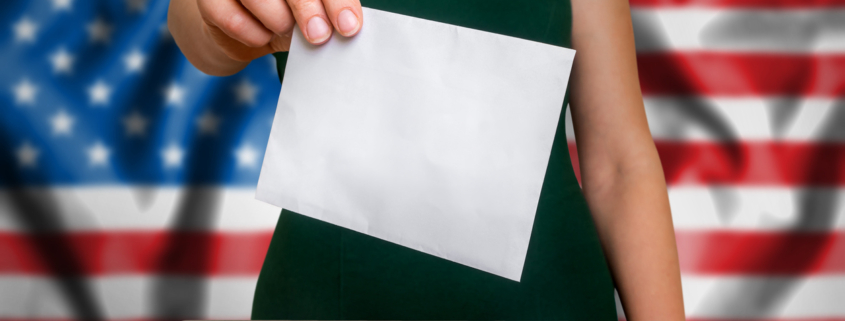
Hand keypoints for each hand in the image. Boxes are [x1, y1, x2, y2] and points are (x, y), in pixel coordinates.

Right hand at [197, 0, 362, 61]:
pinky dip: (254, 34)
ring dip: (278, 22)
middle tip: (319, 36)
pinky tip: (260, 34)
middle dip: (308, 10)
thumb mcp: (308, 10)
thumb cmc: (281, 11)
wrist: (237, 24)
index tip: (349, 26)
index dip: (337, 1)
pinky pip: (233, 19)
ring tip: (283, 29)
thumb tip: (346, 24)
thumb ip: (325, 10)